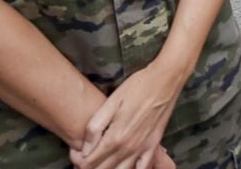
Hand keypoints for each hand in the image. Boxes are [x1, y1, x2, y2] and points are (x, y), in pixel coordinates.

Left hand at [69, 59, 183, 168]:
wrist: (165, 80)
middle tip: (84, 160)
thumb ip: (95, 128)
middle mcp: (128, 148)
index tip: (75, 153)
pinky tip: (126, 166)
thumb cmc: (136, 87)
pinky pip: (143, 168)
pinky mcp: (154, 145)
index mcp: (114, 138)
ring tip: (101, 163)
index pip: (89, 162)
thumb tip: (84, 149)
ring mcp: (142, 149)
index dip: (78, 160)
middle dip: (90, 168)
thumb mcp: (110, 103)